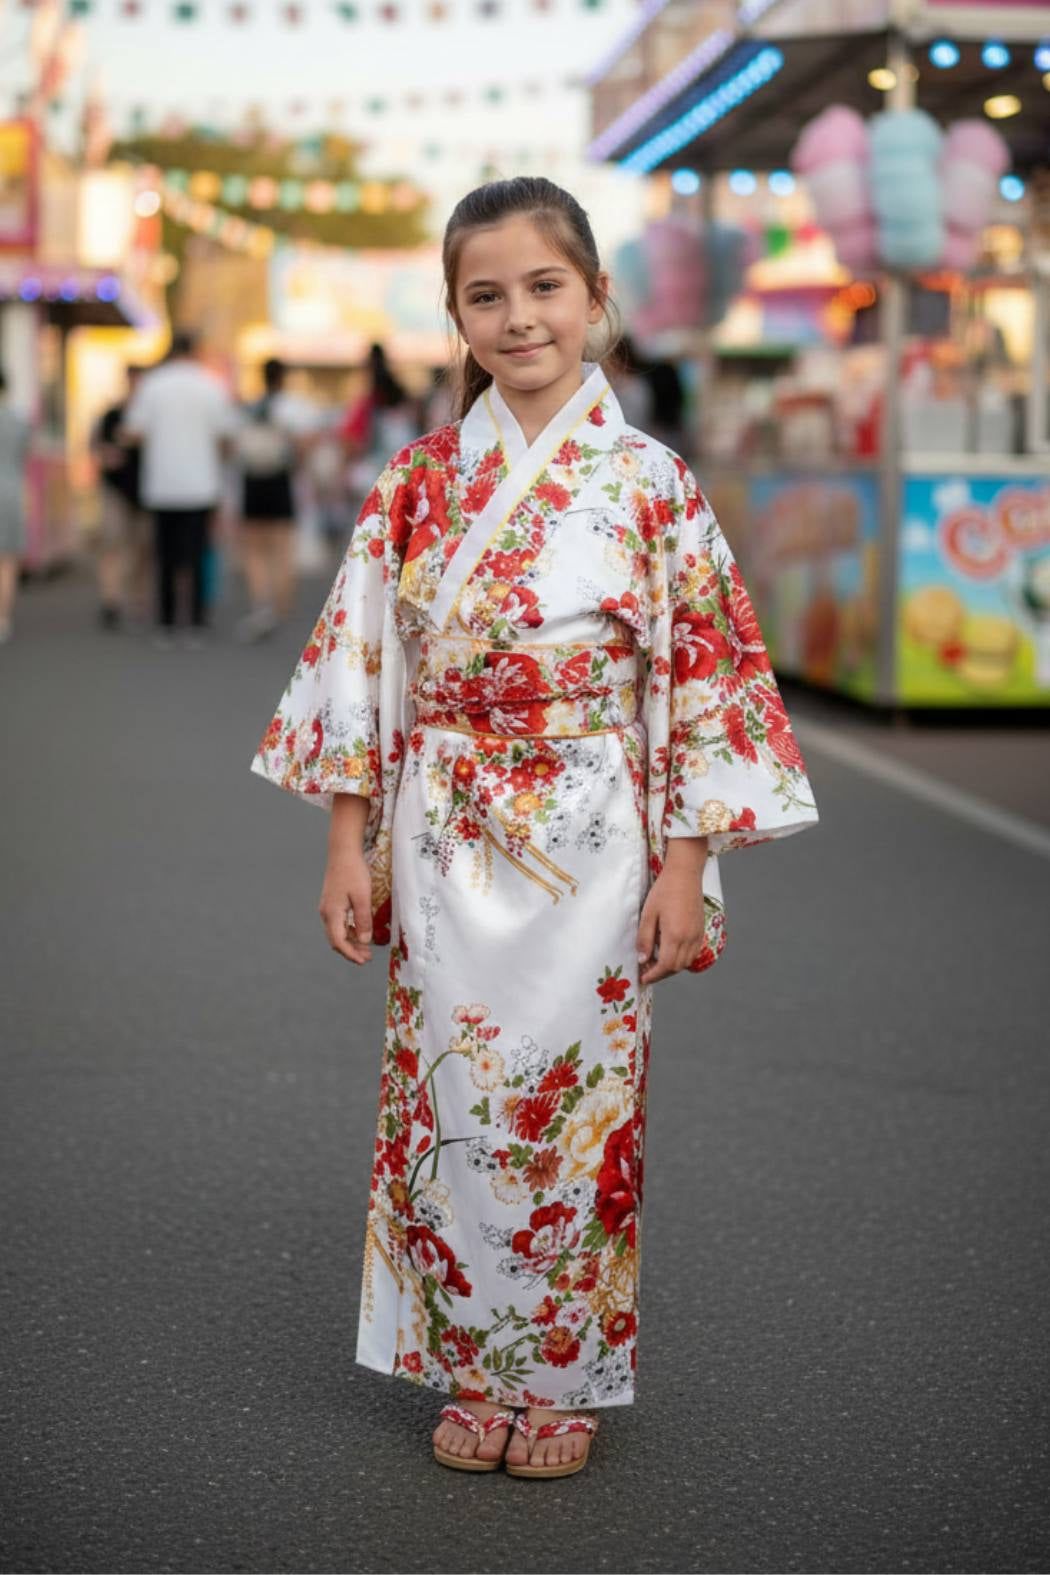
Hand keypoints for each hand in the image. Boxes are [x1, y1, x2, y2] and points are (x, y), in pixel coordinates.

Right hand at [319, 793, 373, 964]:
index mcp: (332, 913)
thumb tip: (365, 940)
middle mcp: (326, 913)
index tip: (364, 961)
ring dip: (351, 942)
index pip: (339, 942)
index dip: (351, 954)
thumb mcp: (363, 897)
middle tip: (367, 958)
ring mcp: (327, 908)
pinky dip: (349, 931)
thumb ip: (363, 919)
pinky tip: (361, 932)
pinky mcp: (331, 903)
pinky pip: (338, 923)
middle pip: (336, 940)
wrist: (342, 852)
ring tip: (366, 948)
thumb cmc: (353, 872)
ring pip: (337, 932)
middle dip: (351, 951)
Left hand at [636, 838, 706, 985]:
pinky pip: (693, 953)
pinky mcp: (701, 930)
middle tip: (646, 970)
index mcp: (675, 935)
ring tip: (656, 962)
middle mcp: (689, 938)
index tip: (643, 978)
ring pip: (686, 962)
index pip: (665, 965)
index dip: (653, 975)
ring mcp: (697, 935)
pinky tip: (670, 952)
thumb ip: (644, 938)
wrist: (685, 874)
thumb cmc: (664, 891)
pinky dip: (681, 959)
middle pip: (676, 967)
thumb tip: (642, 960)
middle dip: (661, 974)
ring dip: (671, 967)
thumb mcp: (648, 914)